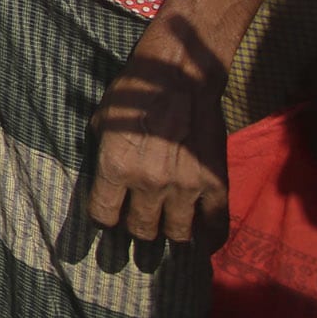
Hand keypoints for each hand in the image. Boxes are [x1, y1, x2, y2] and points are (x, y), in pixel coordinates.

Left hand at [87, 19, 230, 243]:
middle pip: (141, 230)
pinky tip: (202, 240)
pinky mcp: (214, 182)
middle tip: (140, 228)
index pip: (104, 216)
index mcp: (115, 167)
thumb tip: (102, 183)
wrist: (177, 77)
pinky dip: (209, 238)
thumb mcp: (100, 122)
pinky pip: (216, 225)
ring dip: (171, 234)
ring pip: (176, 234)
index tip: (109, 217)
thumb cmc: (132, 94)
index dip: (104, 220)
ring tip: (168, 230)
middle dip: (138, 231)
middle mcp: (148, 182)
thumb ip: (101, 156)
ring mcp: (184, 186)